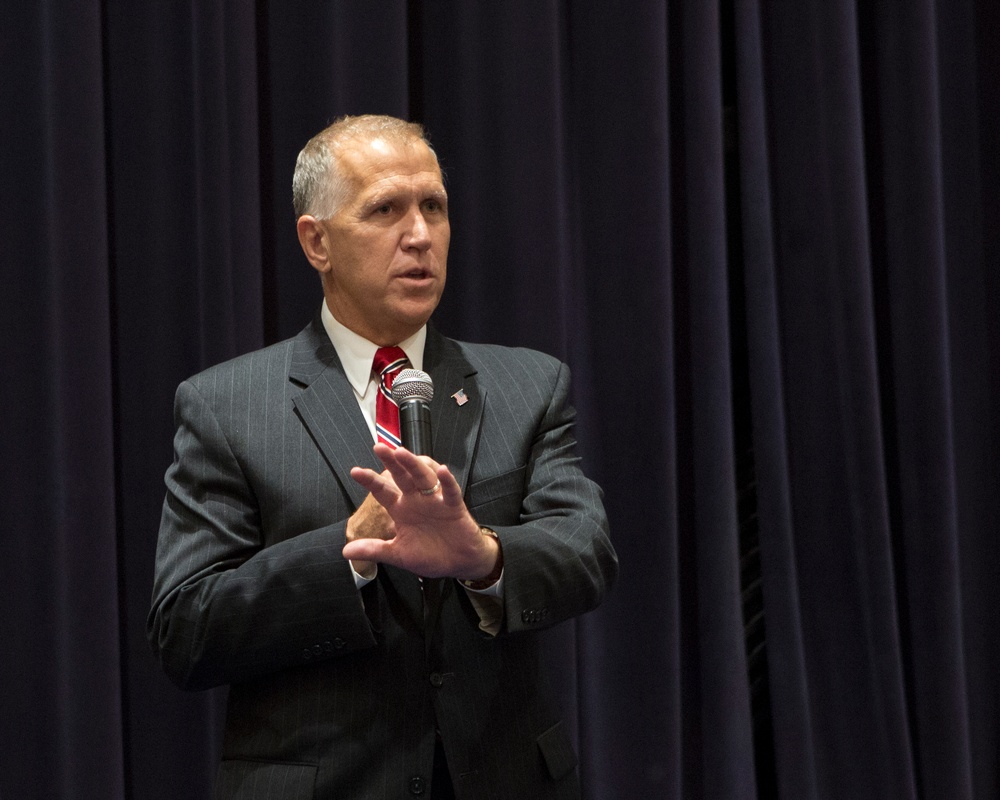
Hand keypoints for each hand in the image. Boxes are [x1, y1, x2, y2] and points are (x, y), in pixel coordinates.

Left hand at [344, 444, 499, 579]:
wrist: (458, 562)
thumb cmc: (430, 555)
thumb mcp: (398, 554)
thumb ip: (375, 550)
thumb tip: (346, 551)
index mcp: (401, 510)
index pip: (382, 492)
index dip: (370, 481)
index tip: (355, 472)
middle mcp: (416, 501)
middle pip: (402, 477)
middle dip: (391, 462)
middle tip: (379, 448)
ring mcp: (435, 501)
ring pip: (423, 478)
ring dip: (413, 465)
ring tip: (402, 453)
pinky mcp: (454, 506)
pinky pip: (450, 491)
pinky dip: (447, 481)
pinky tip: (441, 471)